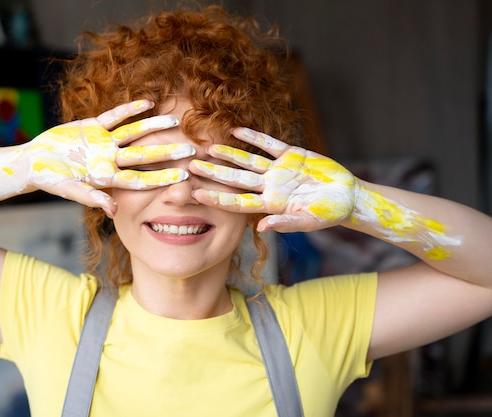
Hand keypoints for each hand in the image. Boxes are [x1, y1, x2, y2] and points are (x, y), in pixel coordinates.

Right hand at [15, 100, 193, 214]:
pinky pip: (115, 116)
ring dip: (154, 126)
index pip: (141, 178)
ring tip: (175, 121)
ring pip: (134, 133)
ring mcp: (103, 142)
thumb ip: (91, 198)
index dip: (162, 177)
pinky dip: (130, 109)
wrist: (32, 162)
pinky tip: (148, 102)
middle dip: (167, 152)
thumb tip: (113, 210)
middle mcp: (110, 160)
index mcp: (107, 178)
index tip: (183, 175)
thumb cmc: (50, 180)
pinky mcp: (93, 126)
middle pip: (144, 155)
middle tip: (191, 149)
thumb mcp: (69, 190)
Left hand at [190, 127, 356, 232]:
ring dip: (229, 154)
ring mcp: (278, 170)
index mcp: (270, 205)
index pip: (237, 202)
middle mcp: (269, 187)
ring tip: (208, 147)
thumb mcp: (307, 221)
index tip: (195, 195)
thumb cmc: (328, 214)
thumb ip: (284, 222)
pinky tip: (236, 130)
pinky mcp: (291, 155)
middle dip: (214, 173)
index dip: (216, 199)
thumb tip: (261, 227)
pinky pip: (268, 144)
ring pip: (248, 160)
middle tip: (190, 166)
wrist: (347, 197)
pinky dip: (253, 136)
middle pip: (235, 179)